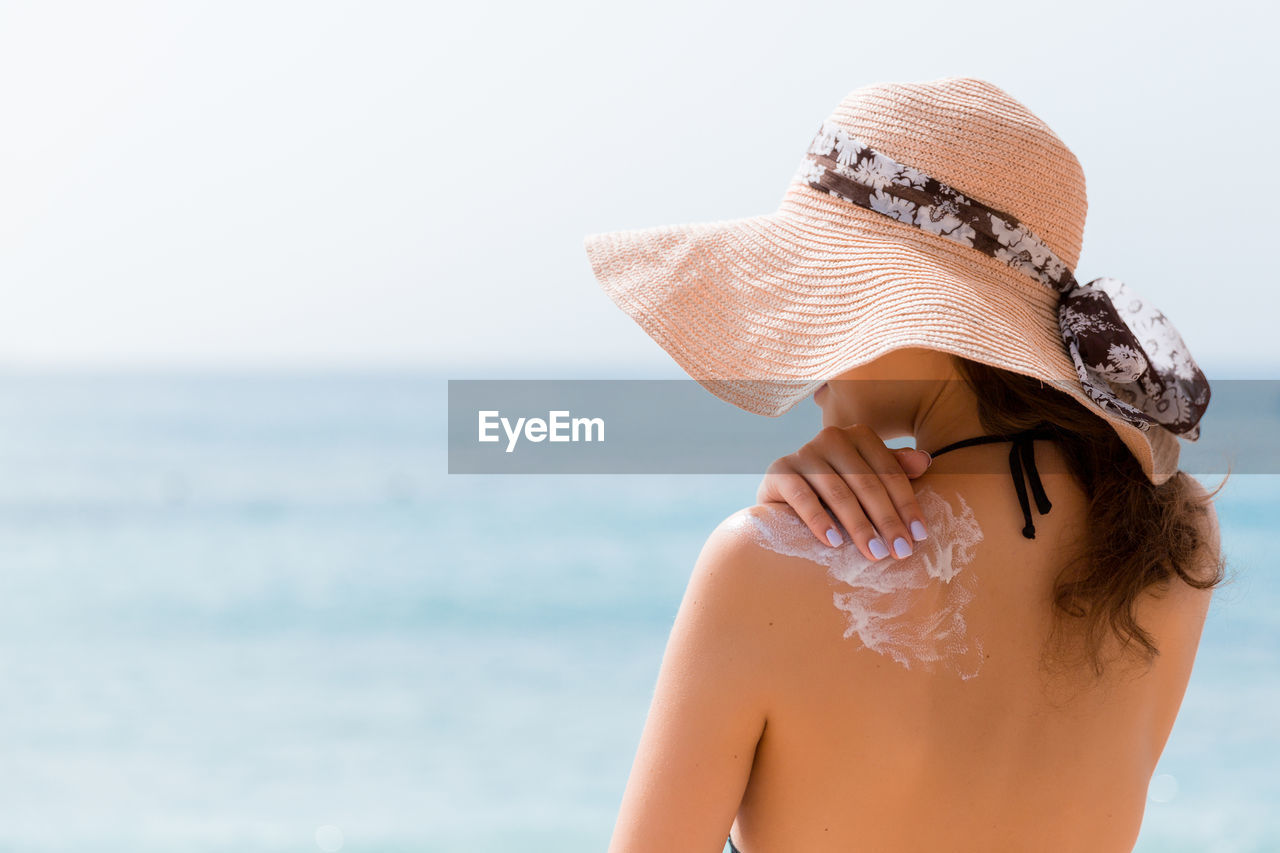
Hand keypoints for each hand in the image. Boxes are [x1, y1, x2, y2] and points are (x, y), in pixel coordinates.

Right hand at [755, 424, 932, 560]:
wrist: (783, 493)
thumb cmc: (835, 486)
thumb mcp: (867, 476)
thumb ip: (894, 468)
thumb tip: (925, 462)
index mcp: (859, 435)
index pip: (890, 472)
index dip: (907, 505)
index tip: (920, 536)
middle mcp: (832, 438)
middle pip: (867, 484)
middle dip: (887, 521)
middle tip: (901, 552)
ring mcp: (804, 453)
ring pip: (839, 493)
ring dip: (859, 527)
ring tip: (874, 553)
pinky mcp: (780, 471)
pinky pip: (803, 498)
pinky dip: (820, 521)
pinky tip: (834, 542)